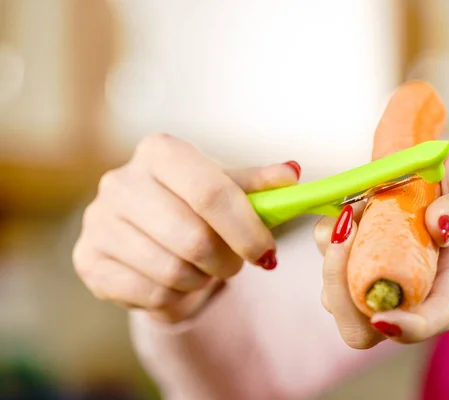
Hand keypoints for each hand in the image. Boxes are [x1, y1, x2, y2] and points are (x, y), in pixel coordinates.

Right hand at [73, 133, 299, 322]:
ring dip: (201, 279)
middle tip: (234, 263)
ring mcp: (98, 221)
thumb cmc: (195, 208)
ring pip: (172, 271)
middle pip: (193, 237)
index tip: (267, 253)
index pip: (211, 192)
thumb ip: (260, 185)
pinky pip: (150, 294)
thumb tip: (292, 173)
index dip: (245, 229)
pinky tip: (176, 281)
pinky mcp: (87, 259)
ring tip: (203, 269)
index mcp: (159, 152)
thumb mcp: (228, 189)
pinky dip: (176, 296)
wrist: (146, 235)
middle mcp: (120, 180)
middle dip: (226, 261)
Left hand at [313, 139, 448, 347]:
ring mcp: (387, 271)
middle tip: (346, 235)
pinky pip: (333, 254)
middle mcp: (416, 286)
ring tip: (353, 211)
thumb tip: (439, 227)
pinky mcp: (366, 250)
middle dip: (342, 291)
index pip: (432, 320)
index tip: (381, 317)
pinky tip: (351, 205)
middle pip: (367, 325)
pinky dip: (330, 233)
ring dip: (332, 257)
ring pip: (340, 293)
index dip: (405, 327)